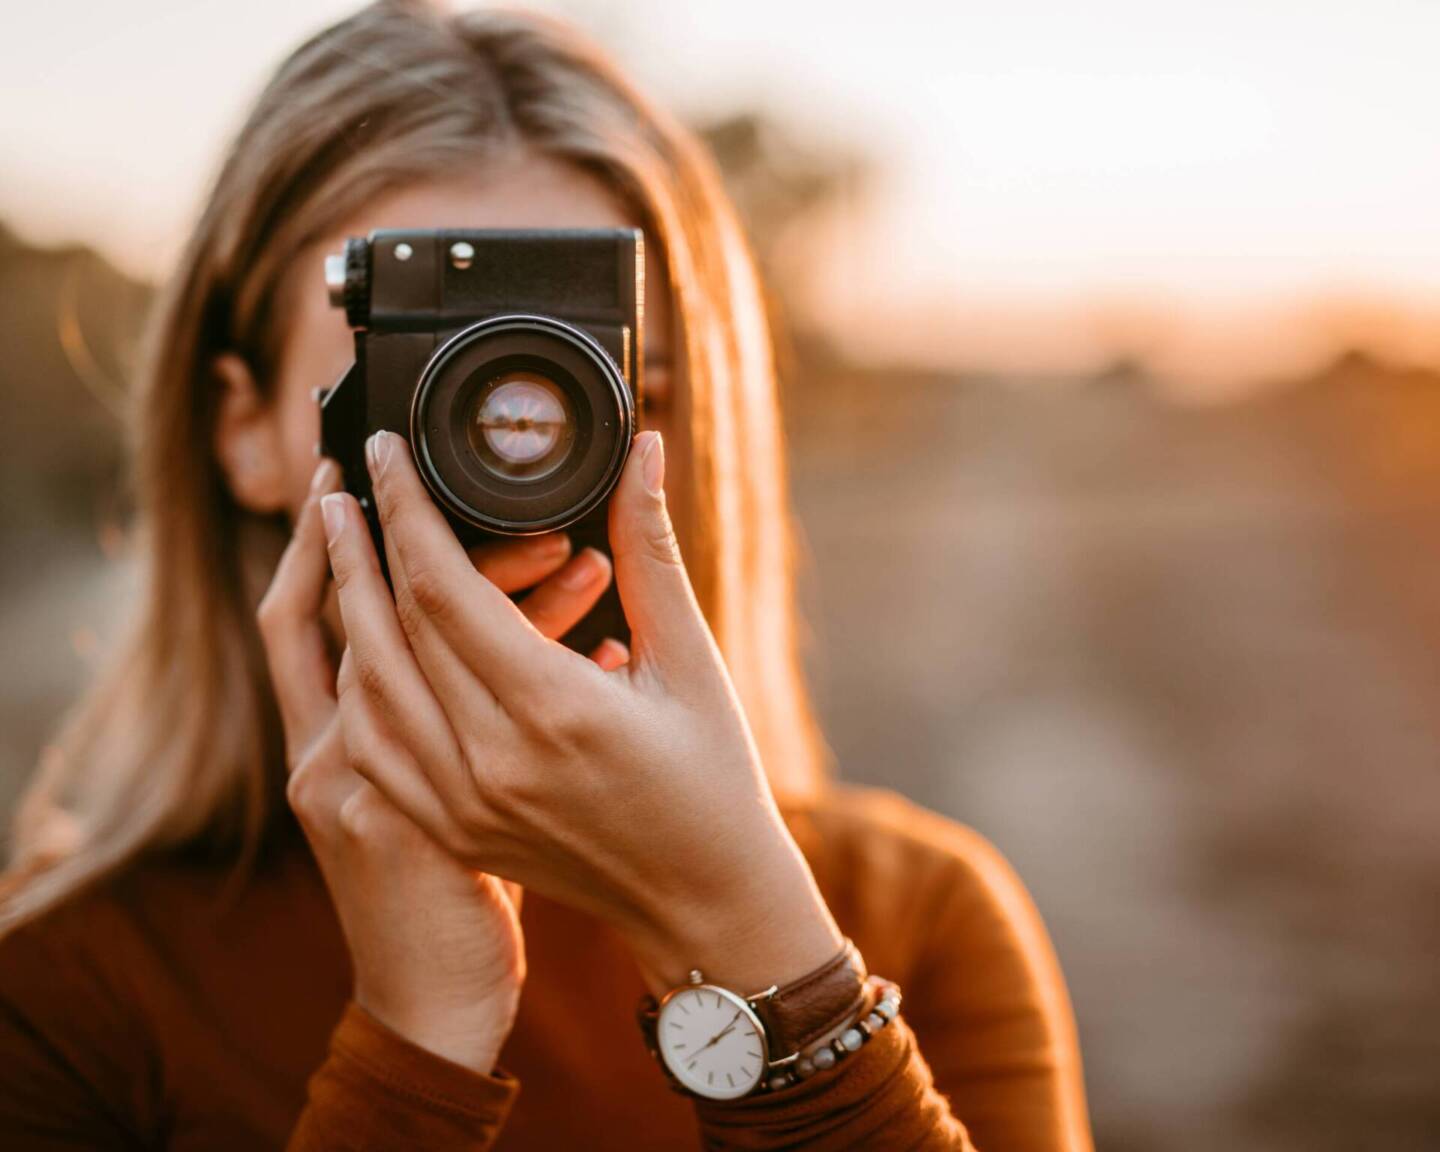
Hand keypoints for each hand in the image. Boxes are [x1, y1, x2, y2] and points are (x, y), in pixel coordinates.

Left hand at [319, 429, 844, 998]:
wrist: (704, 901)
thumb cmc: (714, 779)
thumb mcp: (690, 659)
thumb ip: (650, 549)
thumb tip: (642, 450)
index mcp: (555, 711)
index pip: (444, 588)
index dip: (407, 509)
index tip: (387, 452)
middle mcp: (492, 762)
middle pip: (390, 632)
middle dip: (359, 546)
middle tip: (343, 483)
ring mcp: (462, 805)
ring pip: (367, 689)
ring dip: (344, 610)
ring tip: (337, 547)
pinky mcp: (453, 829)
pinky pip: (375, 747)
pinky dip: (357, 686)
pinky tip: (355, 643)